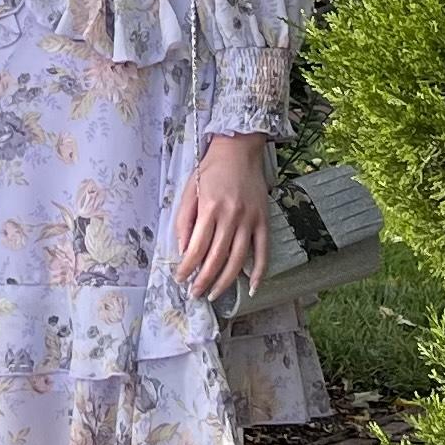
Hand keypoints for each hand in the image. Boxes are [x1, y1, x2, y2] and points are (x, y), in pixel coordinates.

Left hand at [173, 135, 268, 297]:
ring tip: (214, 294)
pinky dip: (259, 272)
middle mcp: (231, 216)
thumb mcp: (190, 191)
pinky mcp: (263, 220)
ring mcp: (250, 220)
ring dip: (225, 282)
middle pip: (216, 258)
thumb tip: (183, 250)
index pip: (196, 248)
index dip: (187, 268)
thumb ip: (184, 221)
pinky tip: (252, 287)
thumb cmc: (211, 170)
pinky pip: (263, 251)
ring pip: (238, 260)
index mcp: (209, 209)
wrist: (239, 150)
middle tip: (195, 294)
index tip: (180, 279)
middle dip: (203, 280)